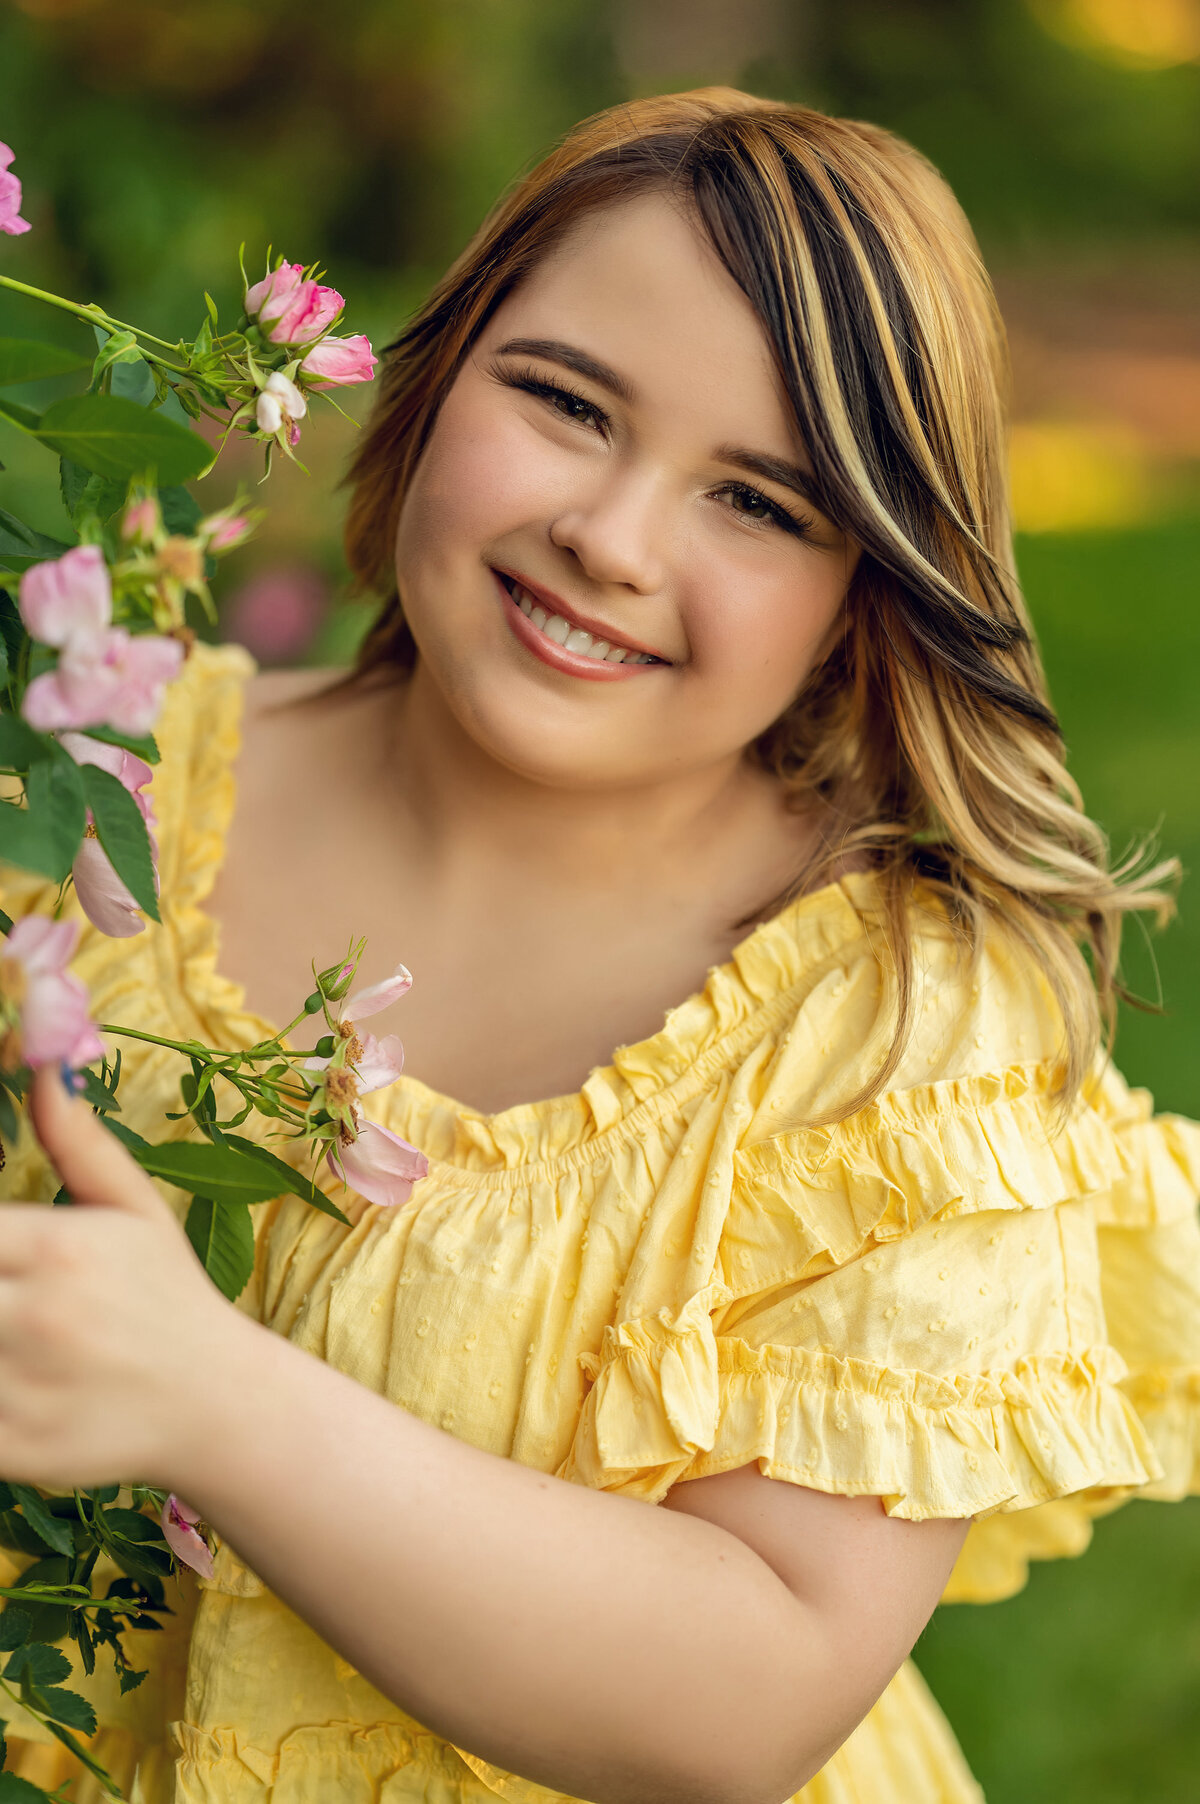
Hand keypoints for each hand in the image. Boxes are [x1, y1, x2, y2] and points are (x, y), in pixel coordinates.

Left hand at [0, 1065, 251, 1490]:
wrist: (217, 1403)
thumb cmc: (165, 1293)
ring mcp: (19, 1392)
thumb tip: (45, 1064)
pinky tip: (7, 1367)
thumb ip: (74, 1137)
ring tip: (5, 1322)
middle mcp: (35, 1317)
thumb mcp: (132, 1207)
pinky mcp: (11, 1451)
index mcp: (57, 1248)